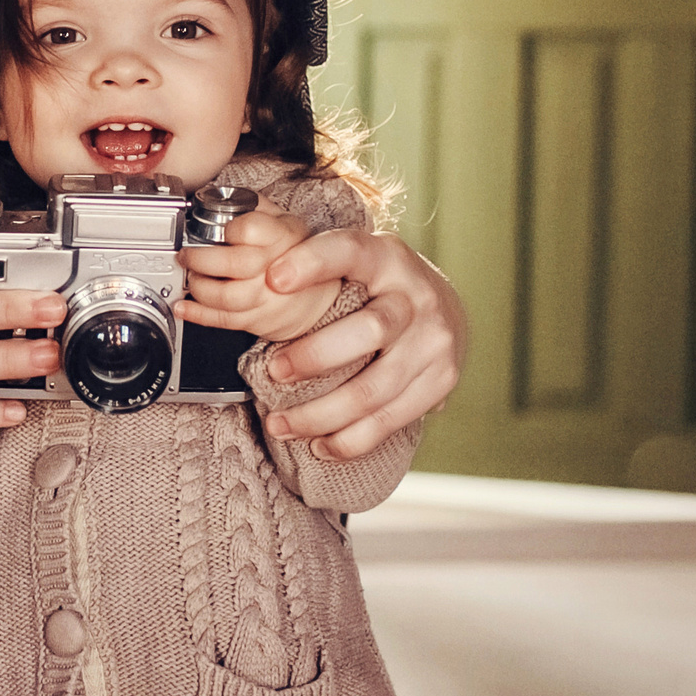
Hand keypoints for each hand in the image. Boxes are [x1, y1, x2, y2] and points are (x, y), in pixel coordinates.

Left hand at [176, 206, 335, 342]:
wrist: (316, 295)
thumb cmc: (293, 252)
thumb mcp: (282, 220)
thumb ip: (253, 206)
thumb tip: (218, 197)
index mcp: (285, 235)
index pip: (254, 230)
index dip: (232, 229)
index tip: (222, 230)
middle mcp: (280, 268)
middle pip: (237, 264)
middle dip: (202, 259)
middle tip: (189, 254)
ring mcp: (270, 298)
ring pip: (227, 297)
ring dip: (199, 286)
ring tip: (191, 275)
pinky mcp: (259, 321)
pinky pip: (224, 321)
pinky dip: (197, 314)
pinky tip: (183, 305)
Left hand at [253, 230, 463, 458]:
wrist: (448, 309)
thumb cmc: (381, 287)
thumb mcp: (357, 262)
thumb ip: (315, 267)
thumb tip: (248, 265)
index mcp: (386, 257)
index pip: (349, 251)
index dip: (313, 262)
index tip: (273, 278)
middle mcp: (415, 296)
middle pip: (368, 331)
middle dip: (314, 357)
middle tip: (272, 372)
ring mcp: (433, 341)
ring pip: (374, 389)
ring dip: (320, 414)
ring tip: (279, 424)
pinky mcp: (440, 380)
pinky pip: (391, 419)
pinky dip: (350, 439)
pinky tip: (320, 444)